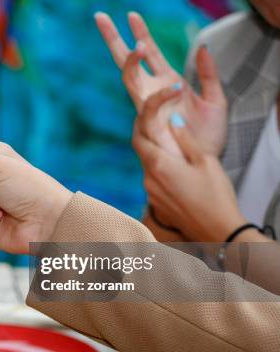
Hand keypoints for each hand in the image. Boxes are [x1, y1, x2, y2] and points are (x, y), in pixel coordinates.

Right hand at [95, 12, 227, 155]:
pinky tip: (176, 87)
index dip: (140, 33)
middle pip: (126, 61)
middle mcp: (150, 92)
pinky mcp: (148, 124)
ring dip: (131, 60)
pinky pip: (149, 105)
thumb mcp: (216, 100)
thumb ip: (209, 74)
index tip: (131, 15)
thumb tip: (201, 47)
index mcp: (165, 83)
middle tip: (100, 17)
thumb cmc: (207, 138)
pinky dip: (162, 96)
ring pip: (129, 78)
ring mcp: (147, 107)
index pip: (149, 53)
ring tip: (139, 44)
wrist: (203, 164)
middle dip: (112, 39)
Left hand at [133, 112, 245, 241]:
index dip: (140, 124)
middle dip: (148, 139)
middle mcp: (149, 180)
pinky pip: (154, 183)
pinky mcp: (157, 205)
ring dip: (157, 157)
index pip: (138, 138)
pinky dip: (161, 173)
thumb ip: (186, 139)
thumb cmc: (216, 196)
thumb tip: (172, 122)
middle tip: (160, 128)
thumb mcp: (205, 161)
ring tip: (174, 151)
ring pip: (148, 168)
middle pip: (142, 153)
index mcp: (159, 165)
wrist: (218, 232)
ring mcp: (151, 194)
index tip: (146, 115)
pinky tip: (179, 174)